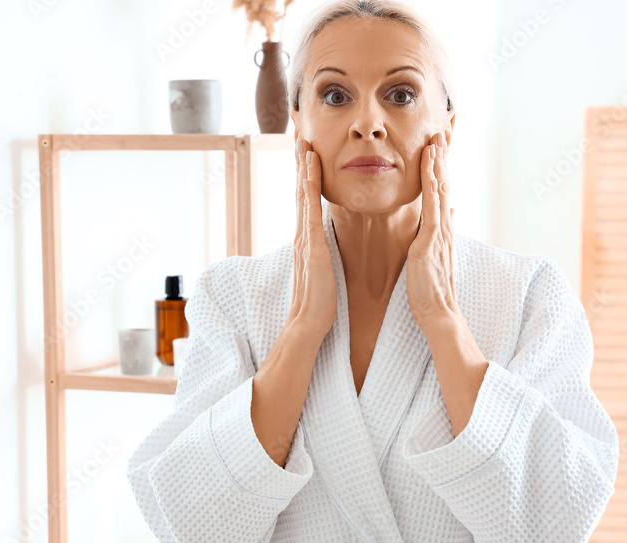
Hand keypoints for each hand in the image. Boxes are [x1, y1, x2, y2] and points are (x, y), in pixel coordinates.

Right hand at [286, 135, 336, 340]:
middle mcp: (302, 234)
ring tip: (303, 140)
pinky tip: (310, 167)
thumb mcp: (323, 269)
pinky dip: (308, 185)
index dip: (306, 176)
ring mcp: (304, 238)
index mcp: (307, 239)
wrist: (308, 323)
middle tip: (300, 135)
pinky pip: (309, 209)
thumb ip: (323, 253)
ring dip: (301, 166)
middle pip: (299, 191)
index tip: (308, 153)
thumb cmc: (319, 301)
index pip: (306, 201)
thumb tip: (326, 243)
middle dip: (300, 163)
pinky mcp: (312, 246)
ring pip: (301, 193)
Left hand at [407, 131, 459, 328]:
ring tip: (438, 135)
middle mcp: (443, 225)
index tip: (440, 143)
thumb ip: (438, 233)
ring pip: (441, 187)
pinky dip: (432, 180)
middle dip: (444, 155)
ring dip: (440, 160)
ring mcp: (439, 231)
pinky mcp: (431, 240)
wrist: (437, 312)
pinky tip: (430, 163)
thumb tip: (448, 213)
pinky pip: (432, 204)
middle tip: (444, 127)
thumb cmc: (429, 289)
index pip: (441, 190)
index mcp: (440, 229)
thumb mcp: (432, 255)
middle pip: (445, 182)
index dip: (441, 166)